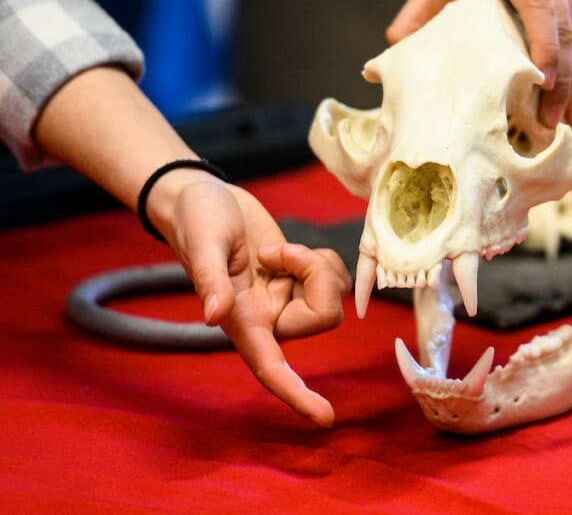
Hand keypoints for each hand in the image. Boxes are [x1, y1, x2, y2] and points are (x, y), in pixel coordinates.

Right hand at [159, 177, 350, 426]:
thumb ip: (209, 280)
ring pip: (333, 297)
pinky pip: (333, 278)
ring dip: (316, 265)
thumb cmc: (195, 220)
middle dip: (316, 278)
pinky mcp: (297, 279)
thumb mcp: (202, 243)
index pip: (271, 368)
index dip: (297, 394)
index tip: (325, 417)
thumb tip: (214, 317)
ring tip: (279, 249)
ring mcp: (285, 298)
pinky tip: (292, 250)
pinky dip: (322, 259)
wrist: (201, 197)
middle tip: (279, 251)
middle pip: (323, 317)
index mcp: (242, 320)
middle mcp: (267, 316)